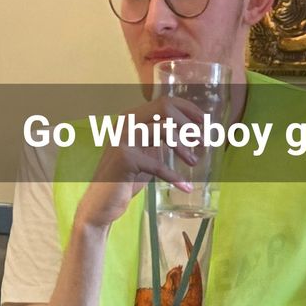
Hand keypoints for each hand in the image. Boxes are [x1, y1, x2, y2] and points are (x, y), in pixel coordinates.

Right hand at [76, 96, 204, 229]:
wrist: (101, 203)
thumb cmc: (126, 178)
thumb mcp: (147, 152)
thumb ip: (162, 139)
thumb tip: (193, 131)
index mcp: (131, 118)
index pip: (163, 102)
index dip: (187, 109)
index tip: (204, 121)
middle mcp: (125, 123)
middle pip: (164, 107)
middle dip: (187, 123)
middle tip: (202, 140)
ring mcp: (122, 139)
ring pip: (163, 129)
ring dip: (183, 147)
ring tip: (194, 162)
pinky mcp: (124, 158)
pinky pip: (158, 164)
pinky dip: (175, 177)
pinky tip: (186, 187)